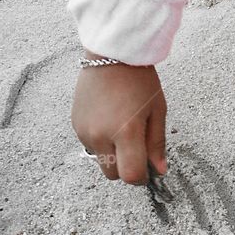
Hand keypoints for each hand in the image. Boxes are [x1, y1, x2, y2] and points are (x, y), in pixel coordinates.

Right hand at [71, 52, 167, 185]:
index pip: (131, 176)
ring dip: (113, 154)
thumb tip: (160, 170)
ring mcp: (84, 132)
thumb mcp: (157, 111)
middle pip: (113, 174)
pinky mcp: (75, 125)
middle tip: (138, 146)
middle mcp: (101, 136)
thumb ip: (157, 143)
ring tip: (123, 127)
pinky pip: (91, 146)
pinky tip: (110, 120)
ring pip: (101, 160)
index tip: (149, 168)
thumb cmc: (139, 81)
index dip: (142, 177)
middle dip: (126, 167)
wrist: (111, 56)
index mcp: (125, 132)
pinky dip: (102, 141)